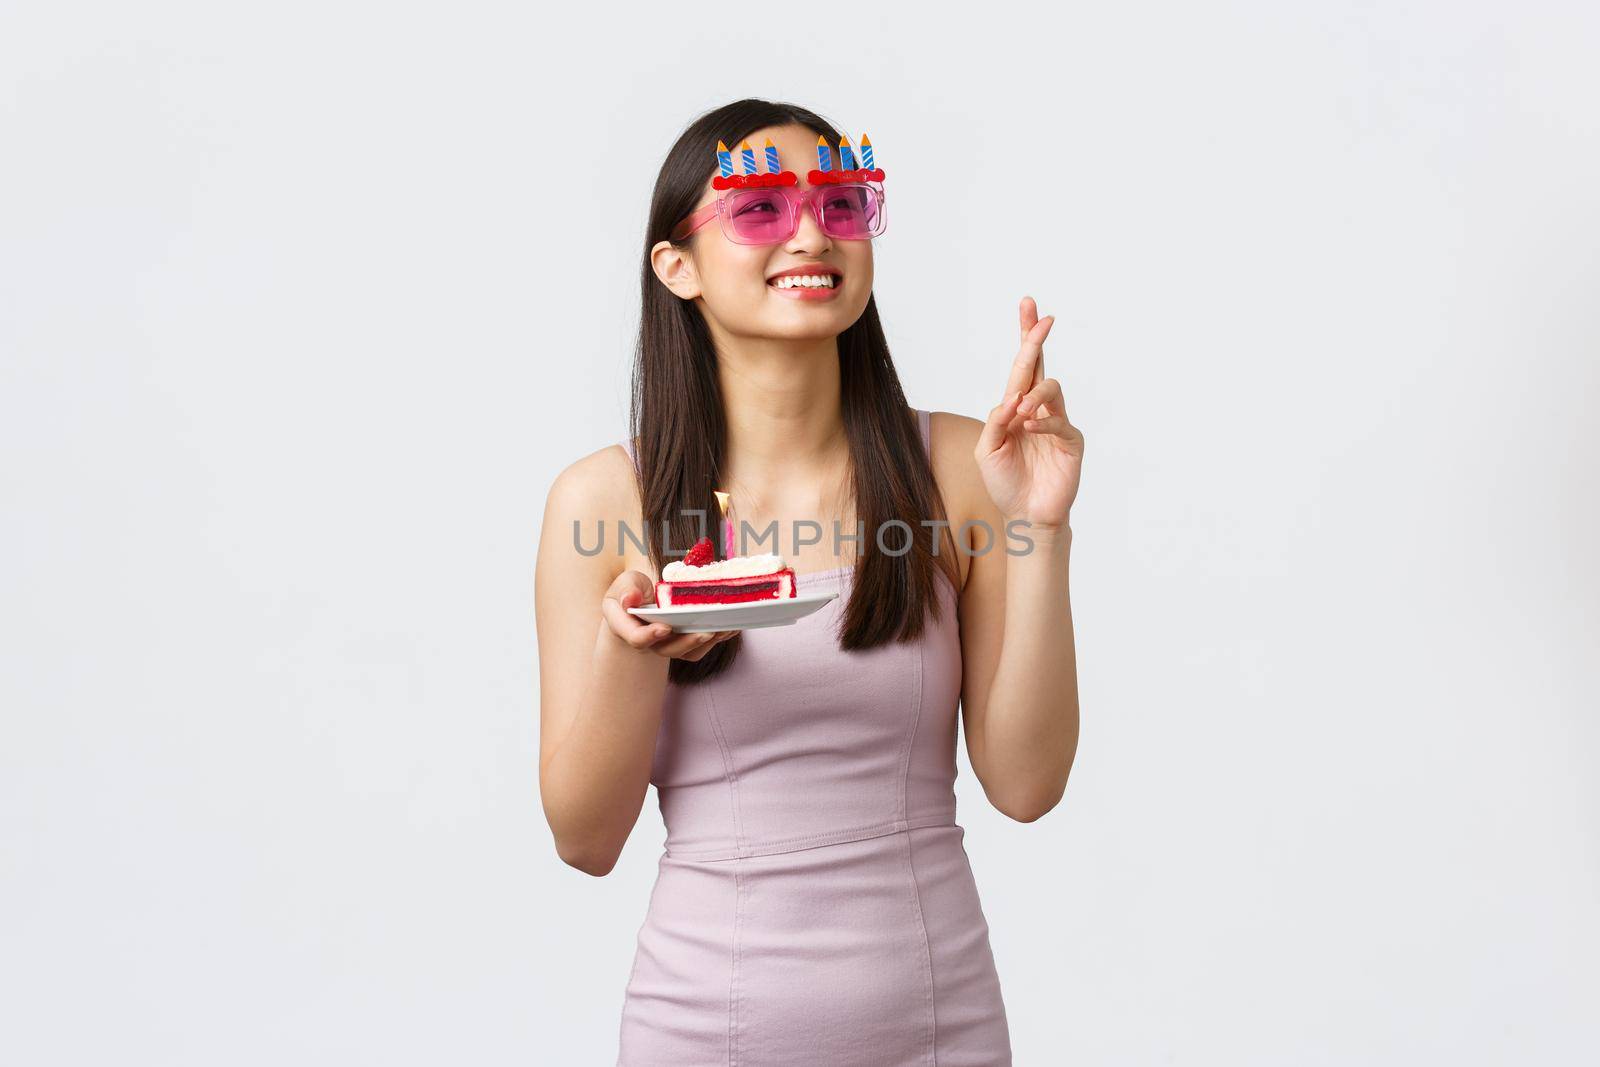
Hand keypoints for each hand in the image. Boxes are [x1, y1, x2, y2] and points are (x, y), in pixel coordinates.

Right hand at [600, 570, 735, 660]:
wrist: (641, 599)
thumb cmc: (632, 590)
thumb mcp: (626, 583)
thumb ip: (627, 590)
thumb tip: (630, 599)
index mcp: (628, 628)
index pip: (637, 638)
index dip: (650, 635)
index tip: (665, 628)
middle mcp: (650, 642)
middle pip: (667, 650)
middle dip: (687, 642)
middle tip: (706, 632)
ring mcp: (669, 644)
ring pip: (688, 652)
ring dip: (707, 642)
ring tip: (724, 628)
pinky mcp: (685, 642)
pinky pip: (701, 646)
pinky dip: (718, 638)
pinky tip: (732, 626)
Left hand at [974, 296, 1084, 530]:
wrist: (1024, 515)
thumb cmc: (1005, 482)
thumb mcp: (988, 450)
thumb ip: (995, 422)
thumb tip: (1010, 398)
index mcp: (1017, 407)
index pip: (1022, 366)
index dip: (1026, 337)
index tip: (1028, 305)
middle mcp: (1038, 409)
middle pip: (1040, 365)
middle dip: (1038, 340)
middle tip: (1043, 319)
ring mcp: (1056, 424)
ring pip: (1052, 390)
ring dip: (1034, 395)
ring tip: (1020, 414)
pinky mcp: (1070, 443)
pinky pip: (1060, 423)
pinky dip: (1043, 422)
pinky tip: (1029, 427)